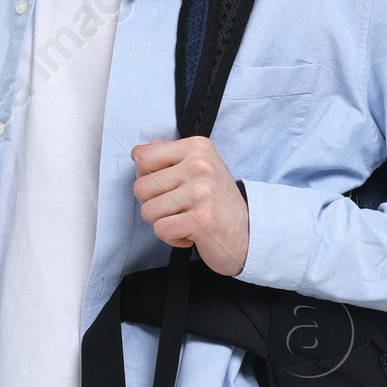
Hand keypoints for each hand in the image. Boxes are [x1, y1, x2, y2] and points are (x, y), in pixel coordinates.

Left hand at [130, 134, 249, 276]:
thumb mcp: (198, 168)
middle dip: (152, 204)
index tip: (166, 187)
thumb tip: (138, 151)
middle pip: (140, 188)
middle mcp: (200, 165)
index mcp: (197, 147)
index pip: (142, 157)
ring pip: (148, 211)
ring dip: (163, 223)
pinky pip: (161, 230)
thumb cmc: (217, 201)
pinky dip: (171, 238)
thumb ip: (168, 156)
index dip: (144, 177)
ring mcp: (201, 192)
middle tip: (178, 208)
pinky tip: (190, 234)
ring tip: (185, 220)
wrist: (248, 232)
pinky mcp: (201, 219)